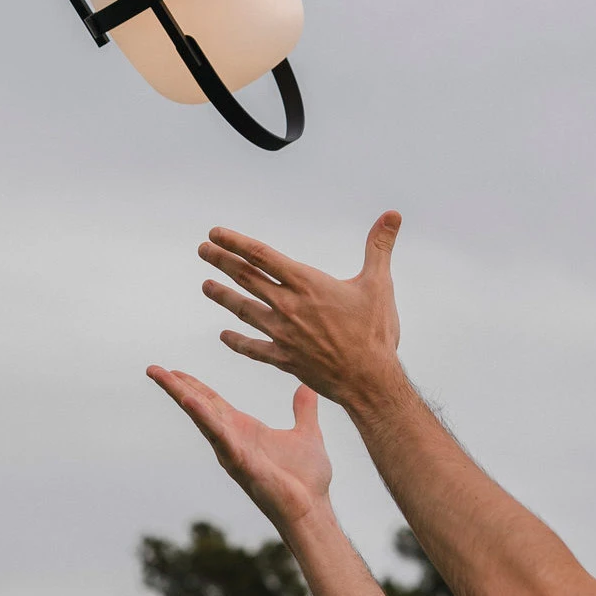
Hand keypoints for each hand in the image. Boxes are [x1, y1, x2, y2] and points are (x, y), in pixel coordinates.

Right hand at [146, 365, 330, 533]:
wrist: (313, 508)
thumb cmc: (307, 480)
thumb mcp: (306, 434)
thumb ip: (304, 411)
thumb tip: (307, 387)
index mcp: (243, 429)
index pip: (211, 402)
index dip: (192, 385)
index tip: (174, 370)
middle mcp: (231, 438)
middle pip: (197, 406)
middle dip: (174, 387)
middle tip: (152, 368)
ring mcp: (232, 450)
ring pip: (200, 416)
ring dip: (180, 394)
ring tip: (162, 376)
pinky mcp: (240, 462)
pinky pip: (219, 436)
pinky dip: (204, 417)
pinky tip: (189, 401)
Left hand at [196, 212, 404, 409]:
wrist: (370, 382)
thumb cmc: (376, 332)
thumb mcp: (380, 283)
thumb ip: (379, 246)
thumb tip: (393, 214)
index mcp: (308, 284)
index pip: (262, 256)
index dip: (236, 242)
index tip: (215, 233)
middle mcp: (289, 306)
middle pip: (246, 278)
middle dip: (221, 262)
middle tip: (202, 250)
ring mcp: (283, 334)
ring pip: (244, 310)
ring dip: (223, 297)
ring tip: (205, 286)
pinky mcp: (283, 359)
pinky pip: (253, 348)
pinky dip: (237, 341)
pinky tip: (224, 335)